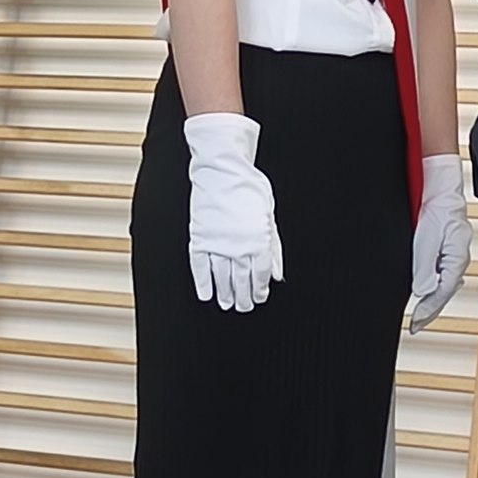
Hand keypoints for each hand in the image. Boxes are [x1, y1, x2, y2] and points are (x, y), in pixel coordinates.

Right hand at [183, 113, 282, 311]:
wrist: (222, 171)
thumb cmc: (248, 188)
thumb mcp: (269, 215)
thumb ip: (274, 246)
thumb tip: (276, 272)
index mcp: (258, 240)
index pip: (260, 274)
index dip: (259, 289)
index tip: (259, 297)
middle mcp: (238, 246)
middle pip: (241, 280)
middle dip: (244, 297)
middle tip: (244, 307)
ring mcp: (217, 244)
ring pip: (221, 278)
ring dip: (224, 294)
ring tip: (226, 304)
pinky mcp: (200, 239)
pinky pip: (200, 267)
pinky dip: (202, 282)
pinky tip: (206, 293)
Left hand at [410, 153, 472, 332]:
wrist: (439, 189)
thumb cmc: (437, 209)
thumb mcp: (425, 240)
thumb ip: (424, 268)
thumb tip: (422, 292)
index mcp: (456, 259)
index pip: (442, 293)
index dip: (427, 311)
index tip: (415, 324)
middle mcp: (457, 260)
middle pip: (444, 293)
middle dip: (430, 310)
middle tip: (416, 325)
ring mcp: (453, 256)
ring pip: (443, 285)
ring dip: (431, 299)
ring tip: (418, 316)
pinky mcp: (446, 251)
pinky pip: (441, 275)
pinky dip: (431, 286)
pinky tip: (424, 293)